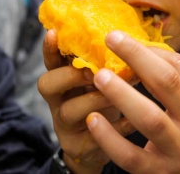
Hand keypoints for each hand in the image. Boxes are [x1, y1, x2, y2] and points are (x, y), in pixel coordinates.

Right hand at [38, 30, 134, 173]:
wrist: (103, 143)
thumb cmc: (102, 102)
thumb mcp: (98, 82)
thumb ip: (101, 65)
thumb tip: (122, 39)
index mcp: (63, 81)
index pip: (51, 62)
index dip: (50, 49)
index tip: (55, 33)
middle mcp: (58, 101)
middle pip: (47, 84)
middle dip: (71, 74)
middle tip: (94, 71)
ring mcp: (65, 126)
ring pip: (68, 111)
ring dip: (96, 99)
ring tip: (119, 95)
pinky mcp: (77, 146)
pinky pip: (93, 136)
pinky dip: (115, 126)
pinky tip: (132, 120)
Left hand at [86, 30, 179, 173]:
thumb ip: (178, 75)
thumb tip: (142, 50)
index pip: (178, 66)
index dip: (146, 50)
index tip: (119, 38)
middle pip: (166, 83)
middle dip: (137, 59)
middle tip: (110, 42)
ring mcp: (177, 149)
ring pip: (149, 119)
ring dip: (121, 94)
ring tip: (99, 77)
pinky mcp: (158, 170)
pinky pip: (131, 157)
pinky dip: (109, 138)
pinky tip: (93, 120)